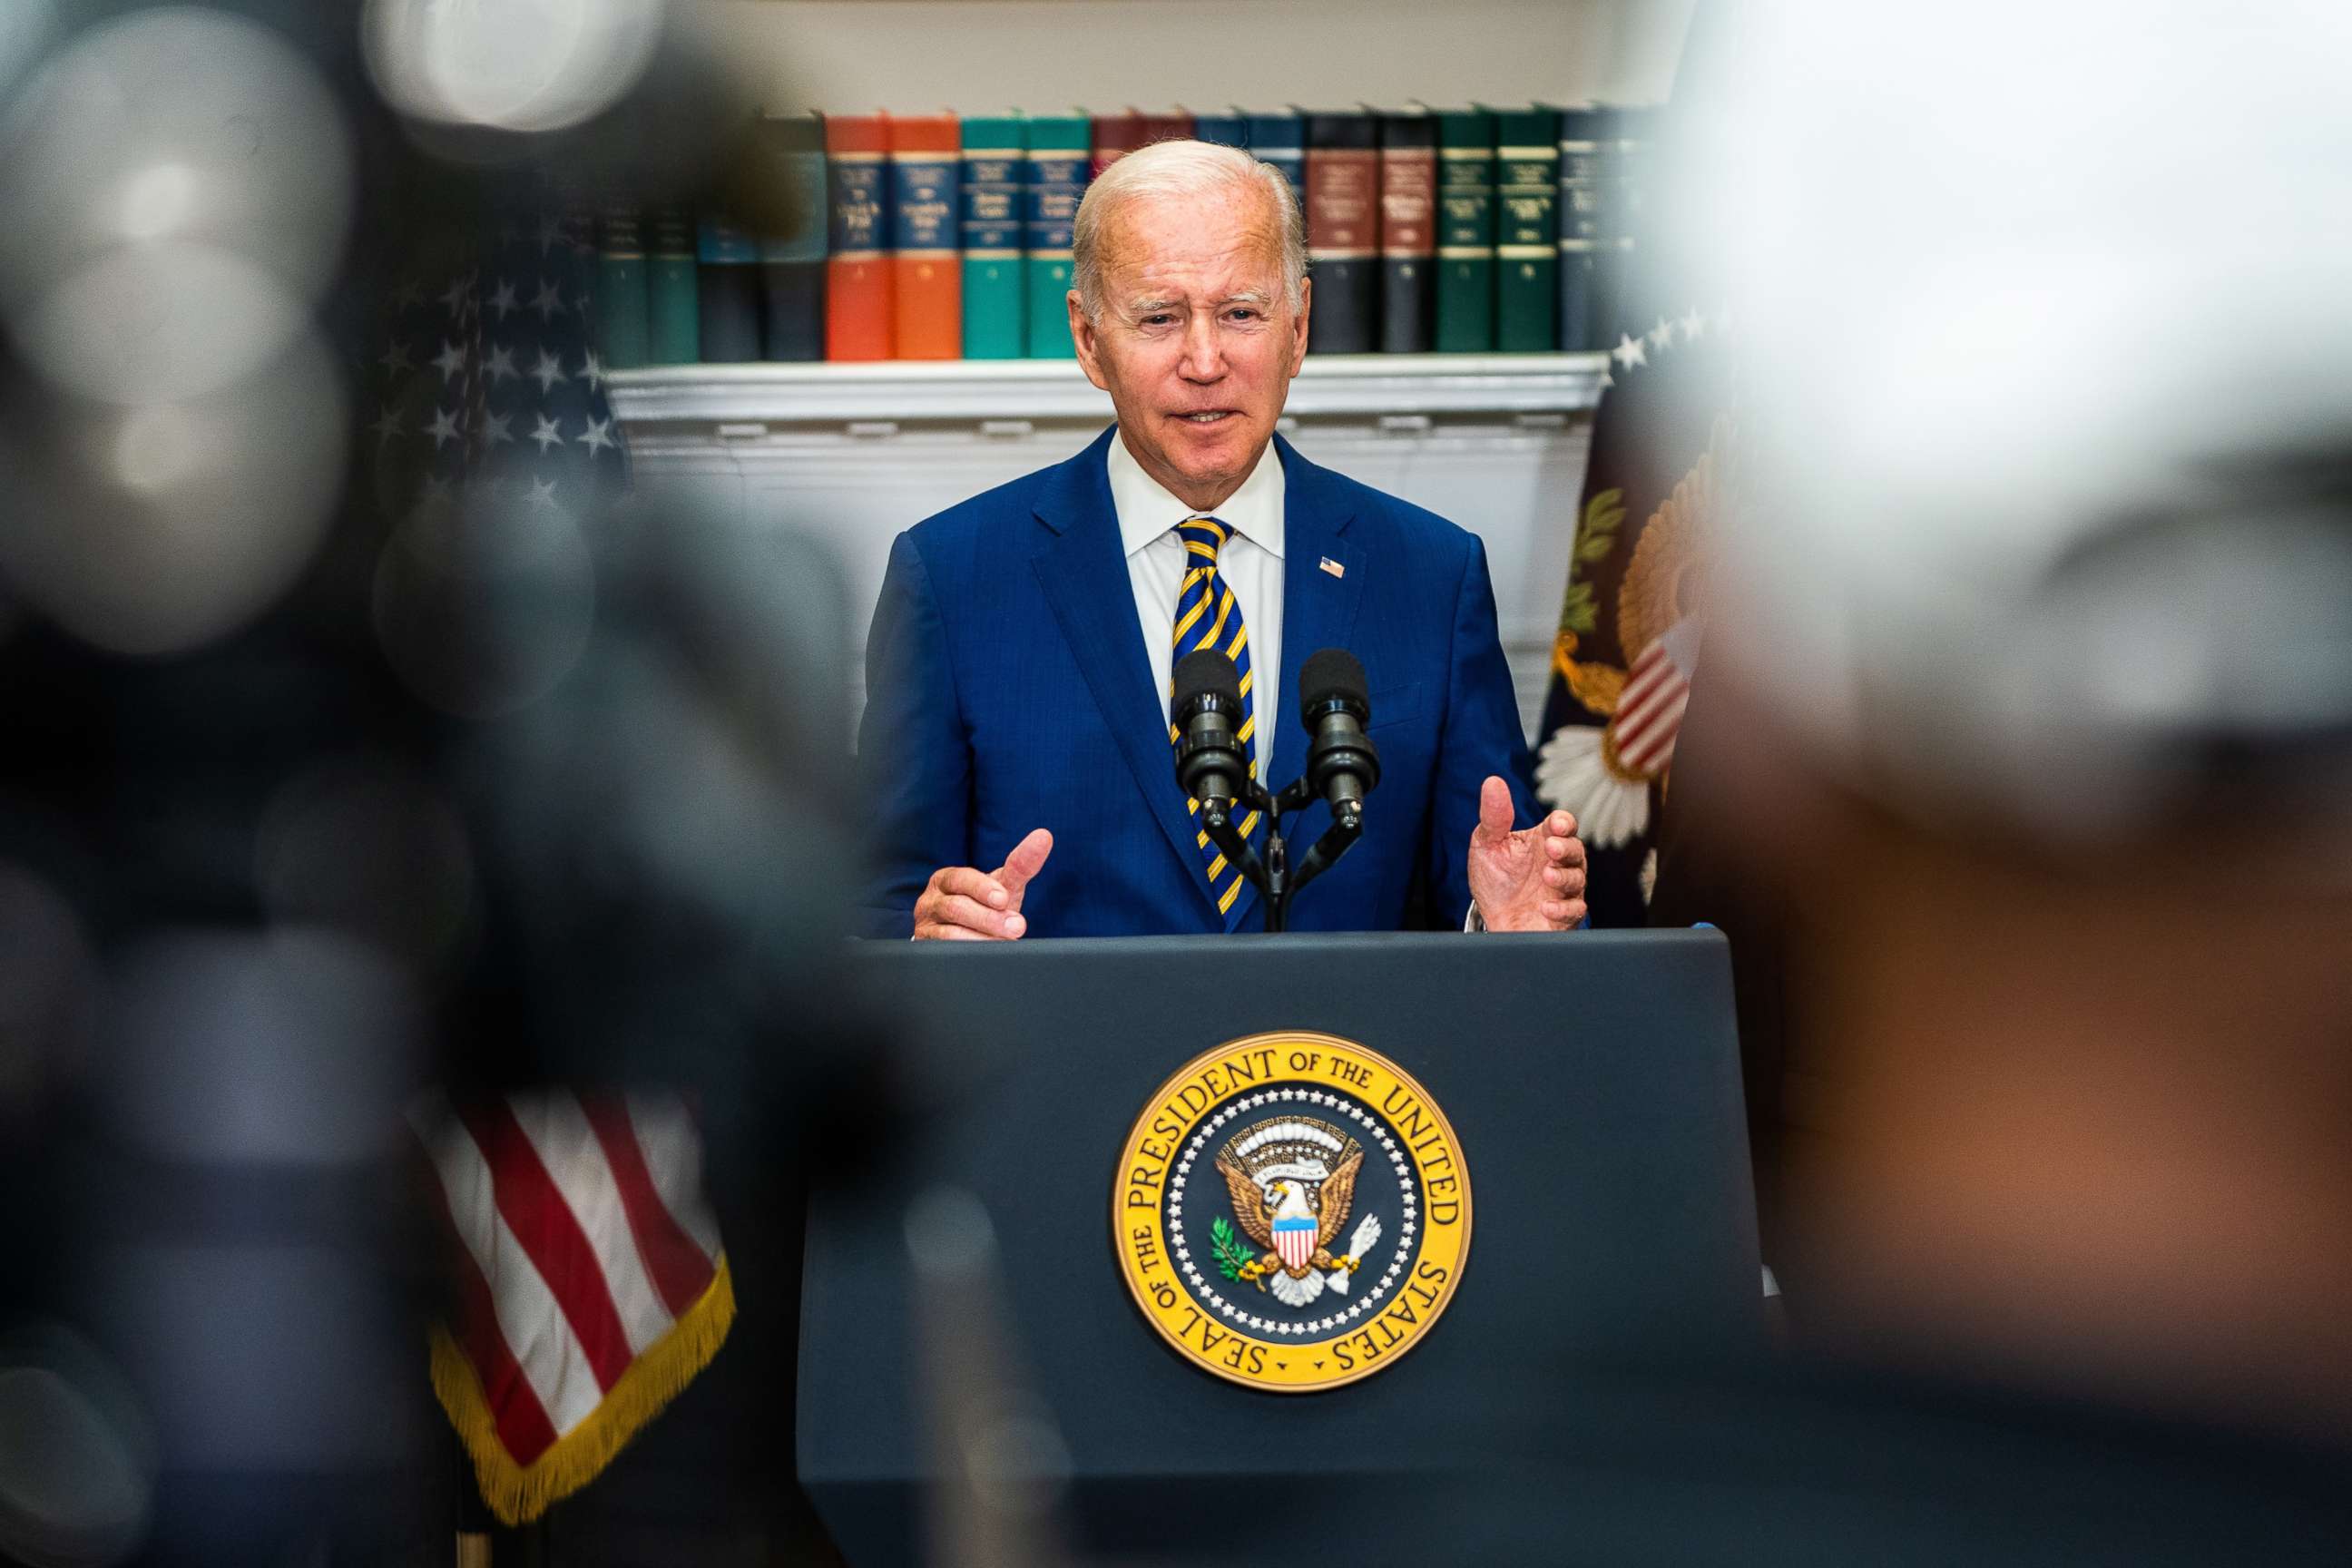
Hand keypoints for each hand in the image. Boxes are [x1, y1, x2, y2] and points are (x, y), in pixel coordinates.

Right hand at [911, 829, 1052, 939]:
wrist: (963, 934)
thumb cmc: (984, 905)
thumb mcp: (1001, 886)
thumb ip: (1020, 865)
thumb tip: (1044, 836)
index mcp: (948, 879)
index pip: (962, 879)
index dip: (982, 888)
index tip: (1003, 898)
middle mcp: (932, 899)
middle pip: (957, 907)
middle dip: (989, 918)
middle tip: (1017, 926)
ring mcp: (927, 925)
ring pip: (950, 932)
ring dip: (982, 937)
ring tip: (1006, 942)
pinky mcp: (927, 947)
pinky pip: (945, 951)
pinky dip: (968, 951)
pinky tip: (986, 955)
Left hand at [1465, 776, 1586, 931]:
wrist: (1492, 918)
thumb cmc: (1495, 879)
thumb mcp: (1486, 844)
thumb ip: (1493, 816)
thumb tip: (1492, 781)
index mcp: (1543, 839)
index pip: (1563, 824)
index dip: (1563, 823)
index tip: (1556, 825)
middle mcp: (1558, 863)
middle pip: (1576, 849)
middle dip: (1566, 848)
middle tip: (1550, 849)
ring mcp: (1564, 889)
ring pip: (1578, 878)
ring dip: (1564, 877)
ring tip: (1547, 876)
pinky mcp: (1564, 916)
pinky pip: (1574, 910)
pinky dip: (1563, 909)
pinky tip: (1545, 908)